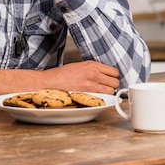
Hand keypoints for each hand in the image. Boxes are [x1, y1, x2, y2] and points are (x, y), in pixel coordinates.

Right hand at [0, 61, 119, 100]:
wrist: (49, 82)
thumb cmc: (62, 75)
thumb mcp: (79, 66)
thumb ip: (92, 70)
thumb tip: (102, 75)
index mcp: (92, 65)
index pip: (114, 71)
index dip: (113, 77)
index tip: (110, 81)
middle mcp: (94, 73)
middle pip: (115, 81)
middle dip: (112, 86)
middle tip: (106, 88)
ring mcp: (91, 84)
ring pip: (111, 91)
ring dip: (108, 93)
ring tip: (101, 94)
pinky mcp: (86, 93)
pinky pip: (102, 98)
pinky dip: (102, 99)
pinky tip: (96, 99)